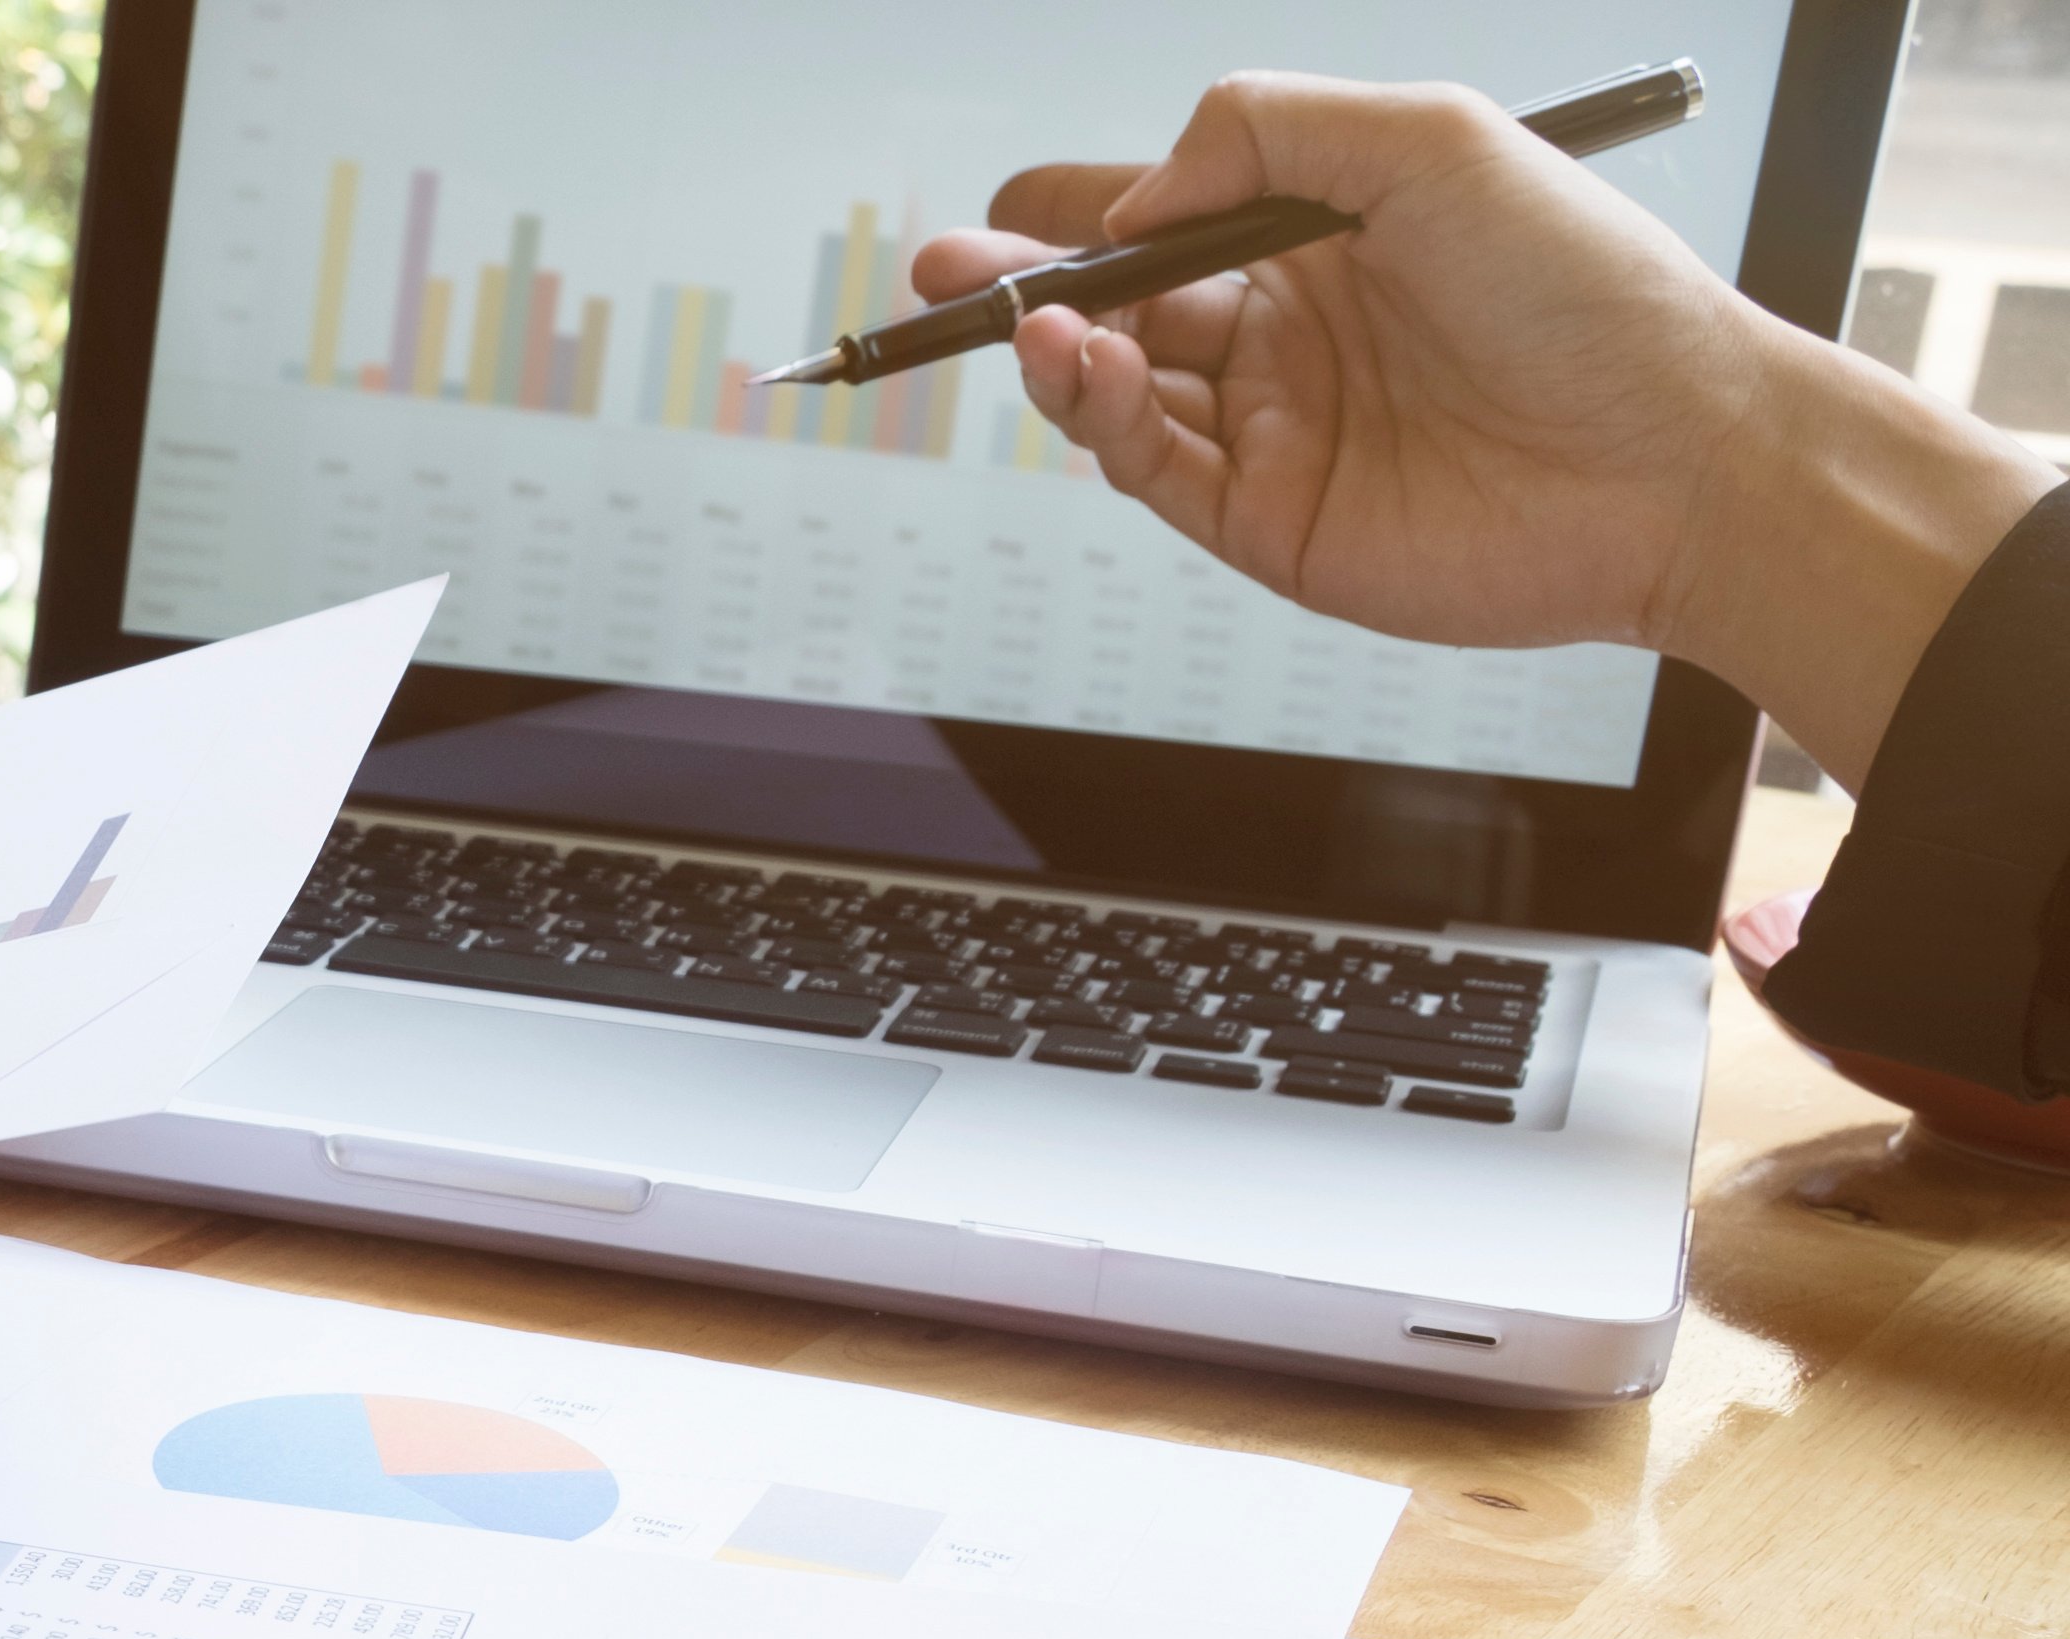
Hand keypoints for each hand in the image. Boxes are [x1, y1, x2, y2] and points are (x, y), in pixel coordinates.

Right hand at [911, 75, 2057, 777]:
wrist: (1676, 455)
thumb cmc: (1586, 287)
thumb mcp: (1429, 141)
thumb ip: (1266, 132)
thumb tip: (1138, 189)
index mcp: (1317, 231)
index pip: (1161, 208)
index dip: (1081, 205)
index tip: (1021, 204)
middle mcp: (1282, 328)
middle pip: (1110, 299)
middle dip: (1019, 280)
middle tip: (945, 271)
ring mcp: (1271, 427)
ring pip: (1115, 386)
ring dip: (1058, 351)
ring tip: (1033, 323)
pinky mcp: (1267, 522)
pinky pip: (1154, 468)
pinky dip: (1104, 421)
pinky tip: (1090, 370)